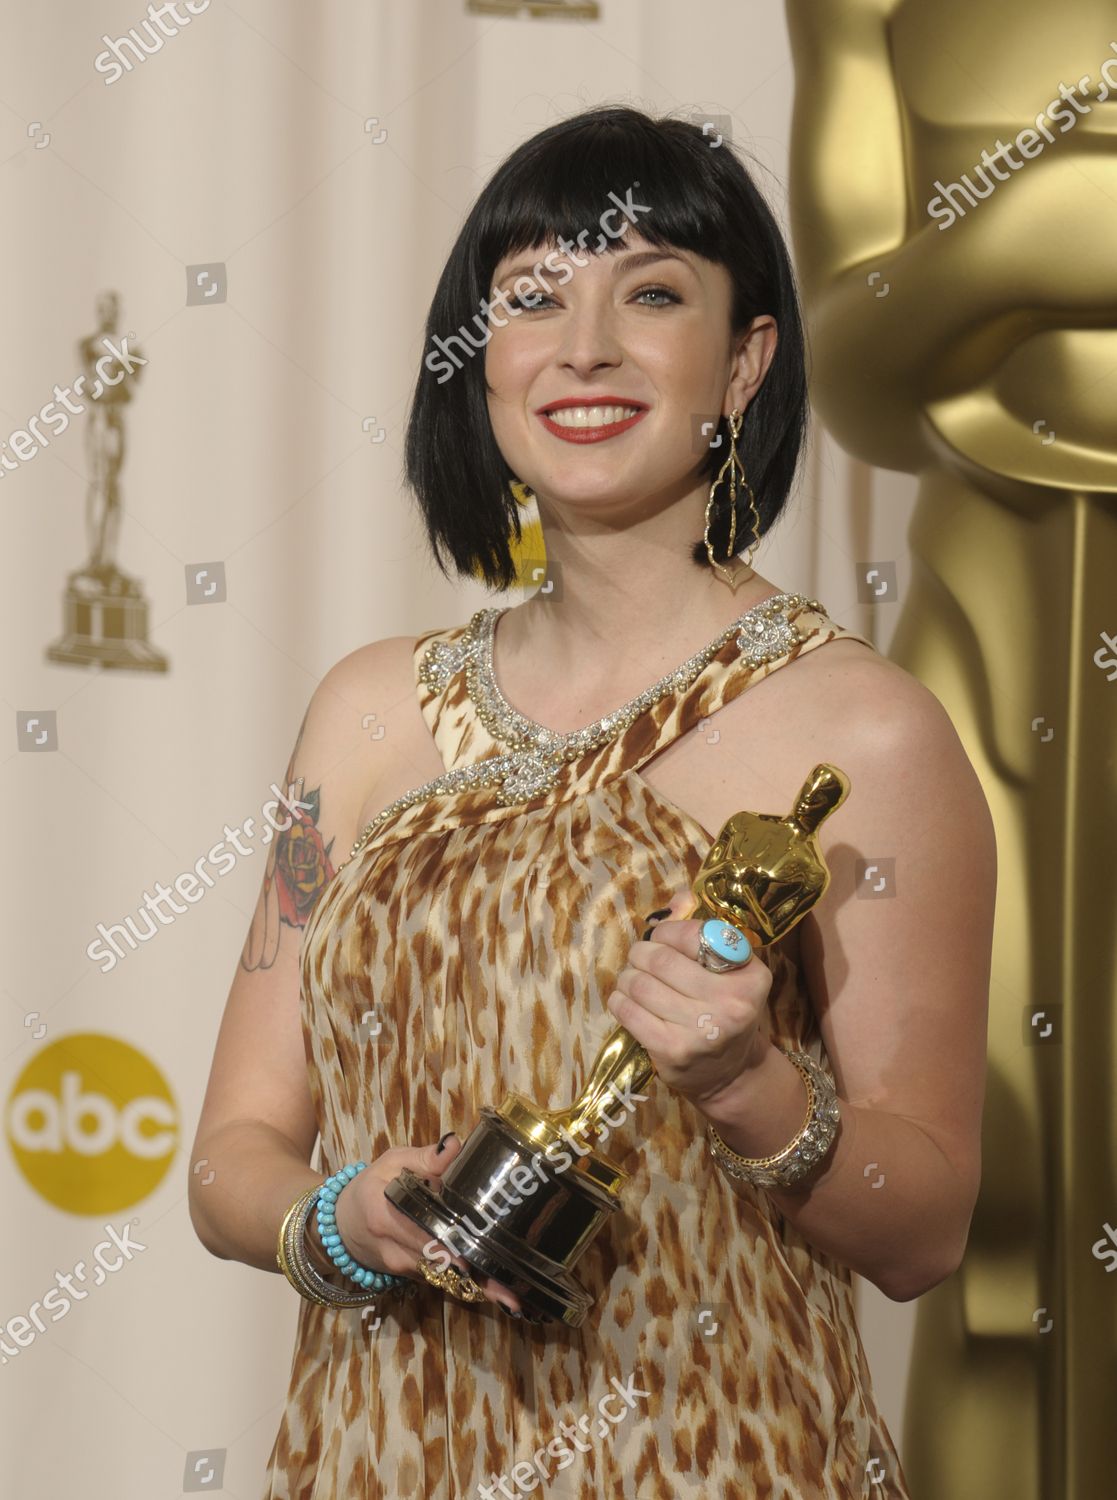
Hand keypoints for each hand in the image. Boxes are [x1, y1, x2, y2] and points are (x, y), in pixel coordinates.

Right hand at [321, 1136, 521, 1313]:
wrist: (340, 1224)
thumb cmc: (370, 1188)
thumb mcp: (392, 1163)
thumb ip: (425, 1158)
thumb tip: (456, 1145)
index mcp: (388, 1215)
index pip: (424, 1235)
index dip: (452, 1249)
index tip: (479, 1260)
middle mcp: (396, 1249)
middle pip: (440, 1264)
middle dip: (477, 1278)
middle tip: (513, 1292)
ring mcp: (402, 1268)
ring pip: (443, 1278)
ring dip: (477, 1286)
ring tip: (512, 1295)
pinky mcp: (410, 1277)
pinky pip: (440, 1279)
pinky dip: (466, 1284)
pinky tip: (494, 1289)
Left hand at [605, 890, 773, 1109]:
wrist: (730, 1074)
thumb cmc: (726, 1010)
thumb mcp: (730, 972)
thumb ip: (704, 931)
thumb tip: (680, 896)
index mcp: (750, 976)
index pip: (695, 935)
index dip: (669, 932)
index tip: (661, 938)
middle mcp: (732, 1003)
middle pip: (661, 959)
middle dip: (641, 953)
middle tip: (639, 958)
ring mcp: (702, 1031)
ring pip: (640, 984)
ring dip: (628, 977)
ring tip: (633, 980)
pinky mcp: (673, 1051)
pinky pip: (629, 1012)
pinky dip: (619, 1001)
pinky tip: (625, 1001)